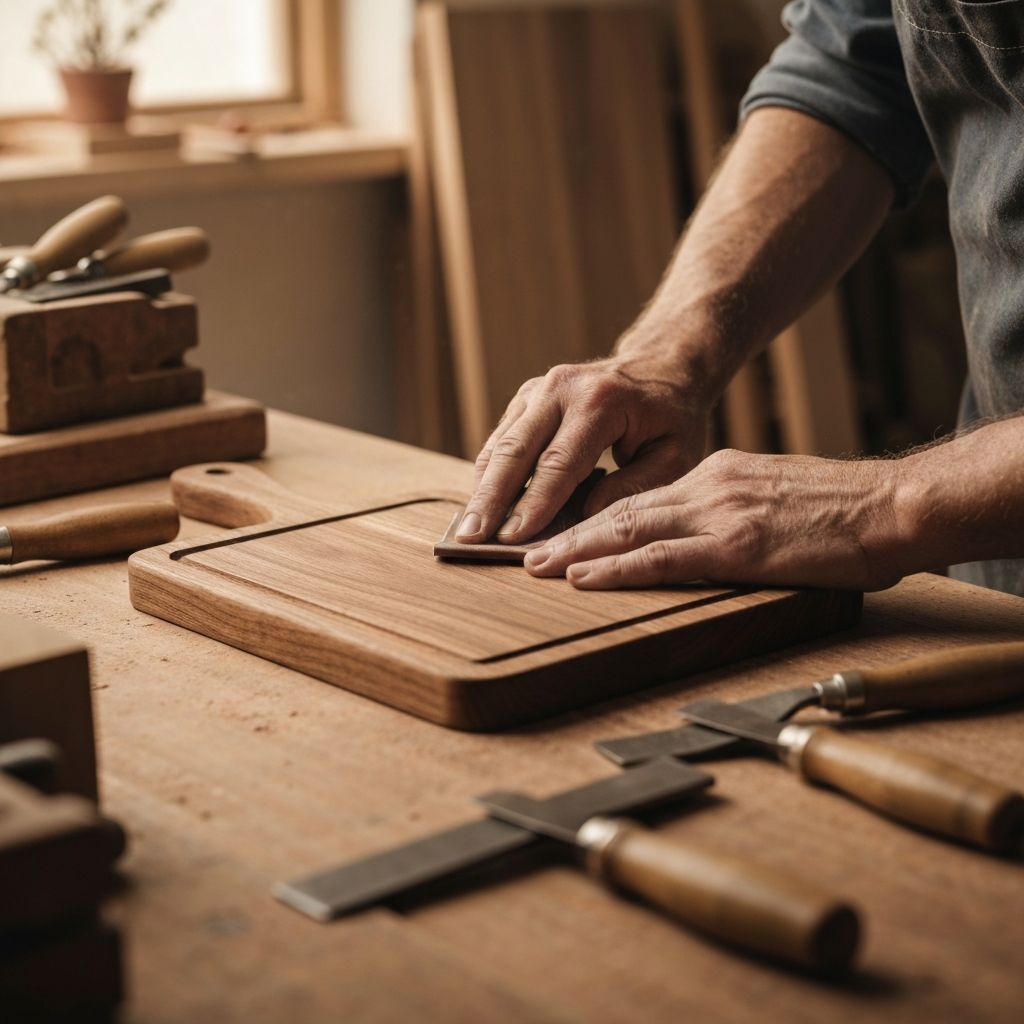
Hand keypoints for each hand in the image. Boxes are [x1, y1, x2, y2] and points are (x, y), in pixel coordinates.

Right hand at [456, 353, 710, 544]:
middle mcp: (561, 388)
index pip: (558, 462)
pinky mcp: (526, 398)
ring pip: (500, 445)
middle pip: (515, 451)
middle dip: (491, 499)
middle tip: (468, 538)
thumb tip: (586, 514)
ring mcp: (538, 389)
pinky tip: (481, 506)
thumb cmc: (671, 418)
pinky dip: (489, 473)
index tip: (511, 539)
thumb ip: (635, 486)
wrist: (659, 366)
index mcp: (600, 401)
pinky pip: (500, 439)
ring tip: (465, 529)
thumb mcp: (676, 455)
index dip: (532, 503)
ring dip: (481, 489)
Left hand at [524, 448, 911, 590]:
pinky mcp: (737, 546)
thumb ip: (732, 510)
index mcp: (716, 476)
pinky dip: (616, 569)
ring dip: (576, 551)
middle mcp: (707, 488)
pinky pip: (663, 558)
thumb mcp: (775, 498)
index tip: (558, 535)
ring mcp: (719, 515)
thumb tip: (702, 534)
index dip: (592, 519)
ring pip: (628, 530)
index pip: (638, 498)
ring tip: (536, 566)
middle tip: (524, 551)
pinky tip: (585, 577)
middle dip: (567, 533)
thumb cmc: (842, 510)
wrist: (891, 505)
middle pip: (619, 511)